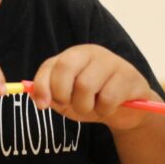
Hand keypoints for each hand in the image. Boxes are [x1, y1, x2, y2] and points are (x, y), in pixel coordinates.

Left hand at [29, 45, 153, 130]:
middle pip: (66, 68)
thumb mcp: (67, 100)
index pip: (50, 65)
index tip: (42, 106)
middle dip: (62, 94)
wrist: (129, 110)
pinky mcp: (129, 77)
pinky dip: (104, 110)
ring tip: (92, 107)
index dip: (42, 86)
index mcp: (74, 55)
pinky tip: (109, 108)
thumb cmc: (94, 101)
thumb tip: (35, 96)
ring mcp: (112, 62)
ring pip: (86, 85)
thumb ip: (50, 96)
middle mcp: (92, 53)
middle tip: (70, 105)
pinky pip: (108, 98)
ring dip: (84, 106)